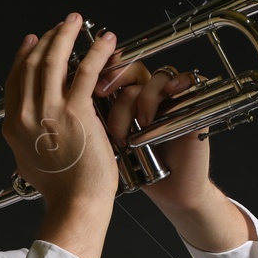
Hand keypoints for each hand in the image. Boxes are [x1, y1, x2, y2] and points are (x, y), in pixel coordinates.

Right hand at [2, 12, 118, 208]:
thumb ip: (26, 139)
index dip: (25, 55)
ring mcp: (48, 111)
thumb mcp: (28, 162)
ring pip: (53, 60)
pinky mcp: (74, 111)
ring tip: (76, 22)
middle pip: (32, 64)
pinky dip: (96, 51)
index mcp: (13, 126)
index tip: (34, 40)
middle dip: (47, 39)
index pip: (15, 79)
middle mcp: (25, 114)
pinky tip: (106, 41)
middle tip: (61, 26)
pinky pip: (86, 71)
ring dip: (66, 35)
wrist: (74, 203)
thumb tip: (27, 127)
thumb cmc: (60, 190)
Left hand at [95, 60, 212, 209]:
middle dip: (116, 76)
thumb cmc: (139, 170)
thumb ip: (91, 120)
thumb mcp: (106, 142)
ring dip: (143, 97)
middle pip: (134, 67)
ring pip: (156, 77)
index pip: (114, 70)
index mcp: (127, 101)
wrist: (169, 190)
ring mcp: (171, 100)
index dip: (100, 70)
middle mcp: (149, 96)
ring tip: (138, 124)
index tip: (84, 84)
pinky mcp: (192, 106)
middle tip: (101, 93)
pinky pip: (188, 82)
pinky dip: (177, 84)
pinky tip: (167, 96)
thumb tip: (66, 102)